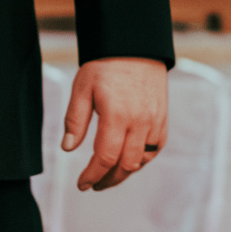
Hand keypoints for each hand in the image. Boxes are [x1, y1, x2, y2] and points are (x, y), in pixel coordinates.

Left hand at [62, 57, 167, 190]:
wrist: (135, 46)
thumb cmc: (105, 65)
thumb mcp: (82, 88)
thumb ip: (75, 120)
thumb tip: (67, 148)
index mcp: (117, 116)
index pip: (105, 157)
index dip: (92, 175)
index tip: (82, 185)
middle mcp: (140, 122)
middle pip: (125, 165)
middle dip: (108, 180)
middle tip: (93, 185)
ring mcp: (154, 121)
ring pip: (142, 161)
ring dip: (124, 172)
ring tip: (108, 176)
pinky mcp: (162, 119)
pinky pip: (155, 149)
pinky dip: (142, 160)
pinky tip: (128, 161)